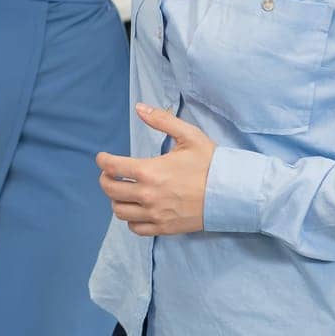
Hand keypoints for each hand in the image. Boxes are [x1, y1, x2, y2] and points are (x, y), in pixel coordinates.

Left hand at [96, 103, 215, 236]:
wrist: (232, 194)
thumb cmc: (210, 164)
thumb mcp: (189, 135)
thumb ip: (161, 120)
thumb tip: (139, 108)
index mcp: (151, 171)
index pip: (112, 167)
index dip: (102, 160)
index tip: (102, 157)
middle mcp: (149, 195)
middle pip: (110, 190)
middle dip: (105, 179)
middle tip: (110, 173)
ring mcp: (156, 214)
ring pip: (119, 211)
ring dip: (116, 199)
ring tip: (124, 190)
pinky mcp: (164, 228)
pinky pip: (135, 228)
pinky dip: (130, 219)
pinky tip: (137, 208)